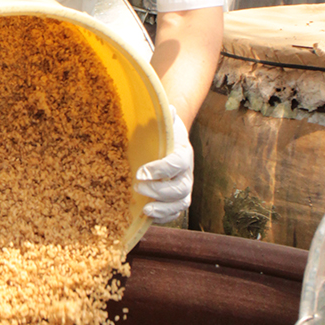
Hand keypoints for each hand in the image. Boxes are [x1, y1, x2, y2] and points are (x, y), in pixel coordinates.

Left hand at [136, 106, 193, 222]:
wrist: (169, 145)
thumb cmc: (162, 135)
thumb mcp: (163, 124)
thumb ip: (165, 117)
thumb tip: (169, 107)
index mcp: (183, 154)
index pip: (177, 163)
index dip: (161, 169)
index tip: (140, 172)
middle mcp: (187, 174)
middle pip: (179, 188)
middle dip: (159, 190)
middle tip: (137, 186)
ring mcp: (183, 190)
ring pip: (180, 203)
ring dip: (163, 208)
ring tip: (145, 208)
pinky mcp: (176, 202)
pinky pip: (174, 213)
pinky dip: (163, 217)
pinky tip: (148, 216)